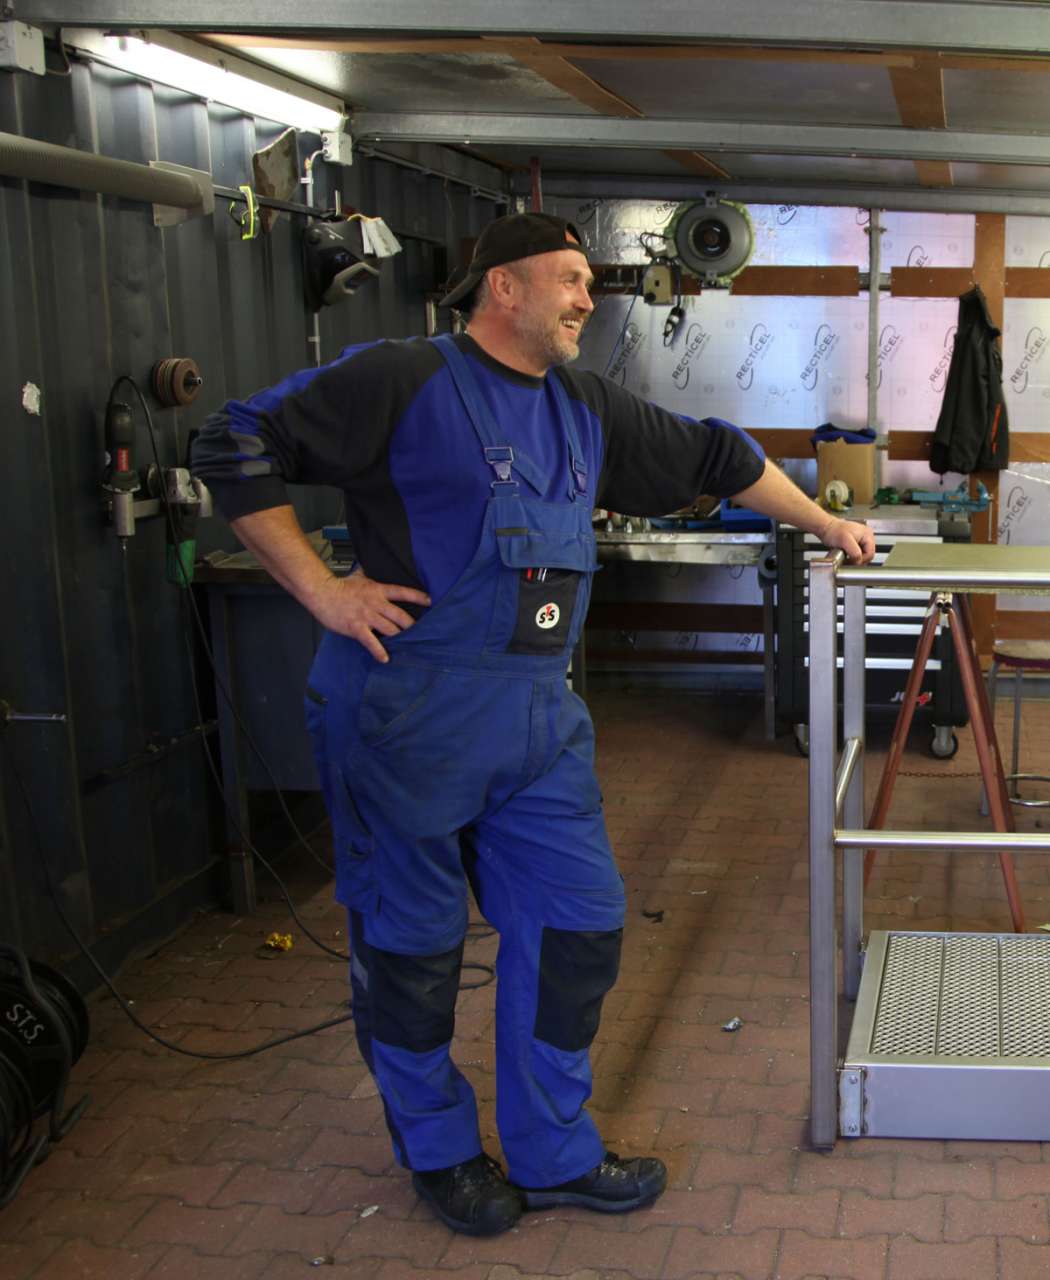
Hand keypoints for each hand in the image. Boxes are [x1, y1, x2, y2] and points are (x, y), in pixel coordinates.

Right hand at [312, 571, 430, 661]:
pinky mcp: (356, 628)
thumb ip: (368, 573)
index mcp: (377, 590)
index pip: (402, 592)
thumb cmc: (339, 586)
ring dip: (399, 639)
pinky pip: (371, 642)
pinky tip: (385, 658)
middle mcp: (375, 603)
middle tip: (421, 633)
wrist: (321, 593)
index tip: (430, 601)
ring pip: (390, 630)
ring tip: (407, 646)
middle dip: (412, 626)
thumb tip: (370, 565)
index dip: (418, 597)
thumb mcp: (358, 576)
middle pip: (400, 616)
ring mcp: (366, 616)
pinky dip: (379, 651)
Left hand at [817, 516, 875, 564]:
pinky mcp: (857, 542)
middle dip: (858, 560)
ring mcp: (862, 539)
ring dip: (855, 558)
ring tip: (846, 557)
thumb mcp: (845, 541)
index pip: (870, 554)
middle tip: (848, 561)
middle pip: (868, 555)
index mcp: (868, 535)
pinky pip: (858, 553)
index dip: (861, 560)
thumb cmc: (833, 531)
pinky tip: (846, 555)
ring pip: (863, 555)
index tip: (851, 562)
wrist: (826, 528)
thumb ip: (854, 552)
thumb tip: (858, 561)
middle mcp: (867, 536)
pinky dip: (852, 556)